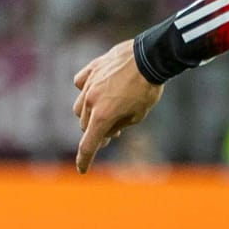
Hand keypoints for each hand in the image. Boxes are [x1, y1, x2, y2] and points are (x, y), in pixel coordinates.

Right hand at [72, 40, 163, 172]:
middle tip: (114, 132)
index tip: (82, 170)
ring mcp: (88, 85)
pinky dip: (86, 90)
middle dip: (97, 132)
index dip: (85, 160)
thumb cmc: (147, 90)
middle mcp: (90, 101)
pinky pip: (80, 84)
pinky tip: (96, 90)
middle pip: (86, 126)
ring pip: (80, 107)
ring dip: (89, 114)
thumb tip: (105, 131)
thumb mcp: (137, 115)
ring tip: (108, 112)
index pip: (88, 144)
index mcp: (103, 116)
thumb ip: (118, 125)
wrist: (148, 58)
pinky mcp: (90, 70)